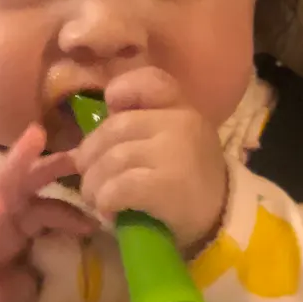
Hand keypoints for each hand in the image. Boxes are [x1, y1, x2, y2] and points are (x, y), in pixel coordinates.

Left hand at [0, 124, 91, 301]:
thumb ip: (8, 177)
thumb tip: (37, 134)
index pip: (29, 172)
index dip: (51, 159)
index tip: (86, 148)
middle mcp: (11, 220)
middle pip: (50, 202)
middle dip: (77, 193)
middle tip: (108, 186)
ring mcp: (20, 250)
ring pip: (56, 230)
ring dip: (78, 226)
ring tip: (106, 225)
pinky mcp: (26, 280)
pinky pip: (55, 264)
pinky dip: (75, 259)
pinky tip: (97, 255)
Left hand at [72, 68, 227, 252]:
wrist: (223, 220)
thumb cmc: (189, 181)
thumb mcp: (173, 142)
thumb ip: (137, 131)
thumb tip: (79, 149)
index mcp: (182, 107)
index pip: (150, 81)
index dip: (122, 90)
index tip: (111, 109)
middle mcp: (180, 123)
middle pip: (115, 128)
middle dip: (90, 155)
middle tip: (89, 177)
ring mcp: (174, 152)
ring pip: (112, 159)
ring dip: (94, 184)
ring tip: (96, 199)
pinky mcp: (167, 185)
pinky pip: (118, 187)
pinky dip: (106, 201)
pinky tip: (111, 212)